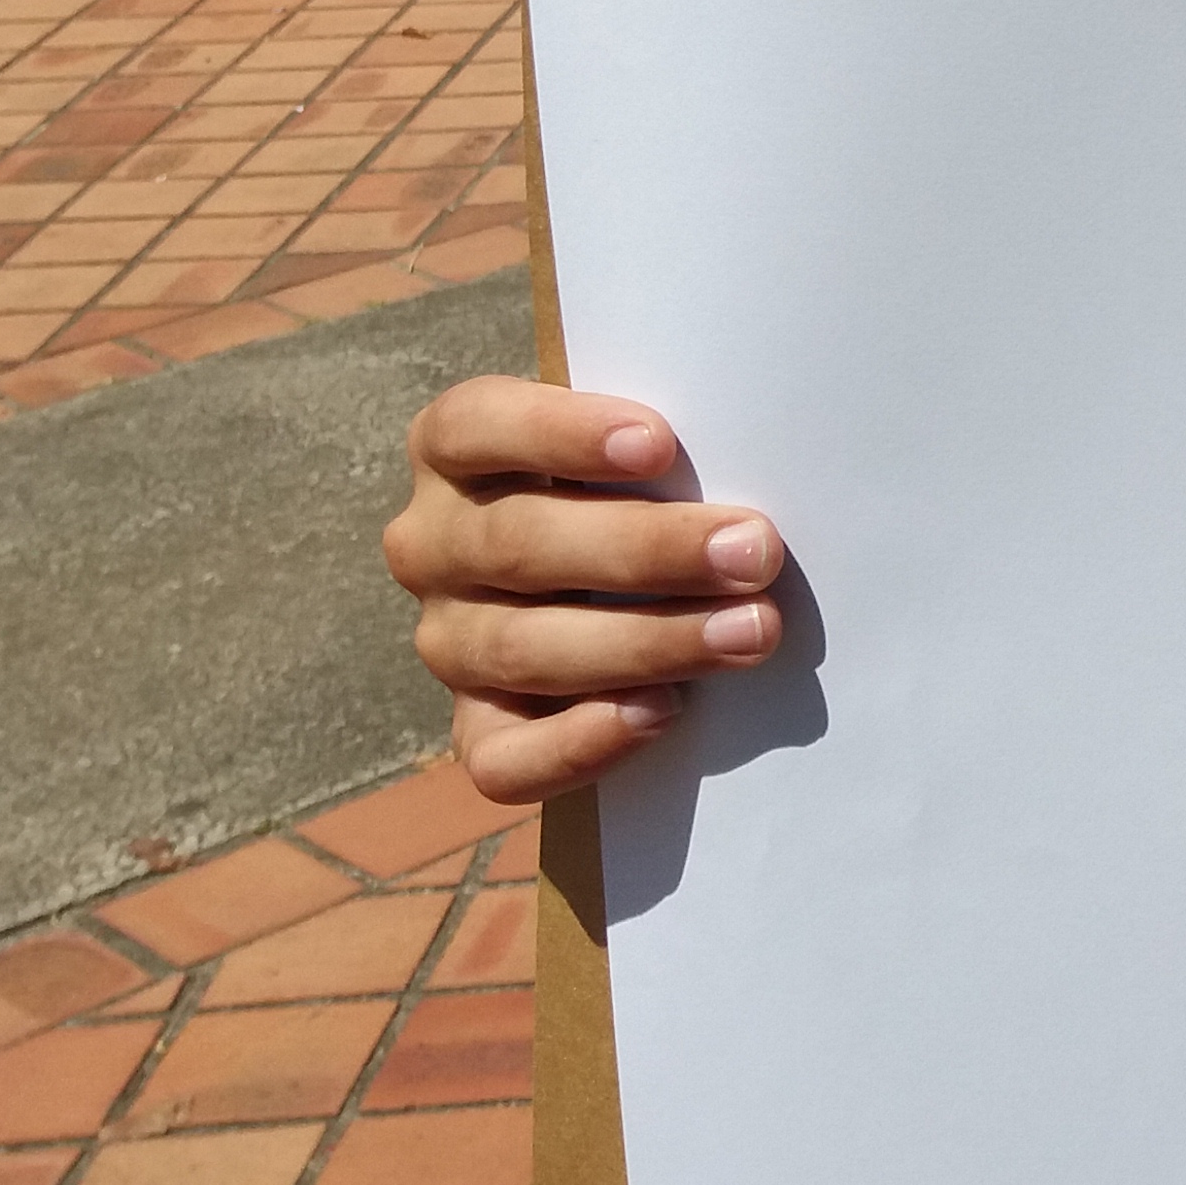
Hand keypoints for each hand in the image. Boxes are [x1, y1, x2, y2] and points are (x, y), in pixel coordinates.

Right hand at [381, 379, 791, 804]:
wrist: (623, 578)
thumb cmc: (640, 486)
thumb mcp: (636, 448)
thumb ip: (662, 450)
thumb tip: (746, 477)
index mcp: (452, 450)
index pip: (476, 426)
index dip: (561, 434)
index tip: (660, 445)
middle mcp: (432, 545)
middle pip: (518, 544)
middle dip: (648, 551)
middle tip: (753, 552)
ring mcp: (448, 641)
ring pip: (524, 650)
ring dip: (647, 643)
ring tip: (750, 631)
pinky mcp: (476, 726)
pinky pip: (503, 757)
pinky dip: (580, 742)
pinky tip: (661, 711)